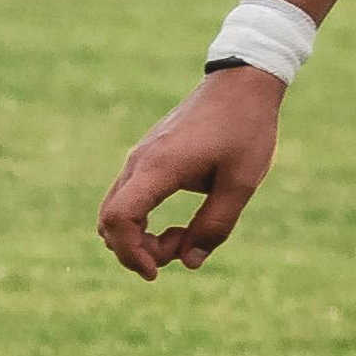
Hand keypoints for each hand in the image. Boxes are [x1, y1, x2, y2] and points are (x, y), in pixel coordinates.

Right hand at [98, 66, 284, 279]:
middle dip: (137, 249)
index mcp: (160, 167)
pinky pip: (129, 197)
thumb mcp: (242, 183)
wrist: (242, 84)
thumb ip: (215, 225)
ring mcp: (140, 157)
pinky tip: (177, 221)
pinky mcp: (148, 156)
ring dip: (140, 235)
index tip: (157, 271)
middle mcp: (140, 162)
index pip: (119, 218)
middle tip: (181, 247)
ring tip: (183, 235)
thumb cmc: (246, 130)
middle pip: (109, 220)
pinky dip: (143, 219)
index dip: (130, 253)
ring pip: (116, 210)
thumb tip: (189, 262)